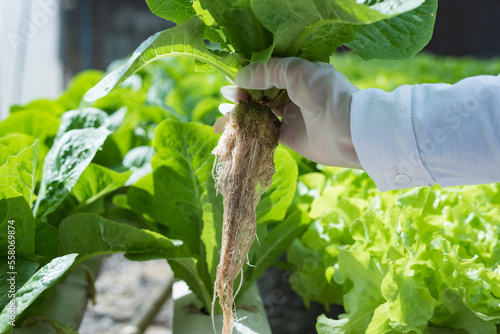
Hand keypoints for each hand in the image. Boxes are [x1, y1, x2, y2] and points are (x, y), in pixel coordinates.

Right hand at [220, 57, 361, 168]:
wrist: (347, 131)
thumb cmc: (325, 94)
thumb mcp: (296, 71)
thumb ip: (267, 71)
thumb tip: (239, 77)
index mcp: (299, 73)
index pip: (269, 71)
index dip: (250, 74)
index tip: (234, 78)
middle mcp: (294, 93)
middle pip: (262, 91)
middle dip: (243, 93)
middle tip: (227, 96)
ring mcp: (291, 115)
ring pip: (261, 111)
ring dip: (244, 111)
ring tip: (225, 112)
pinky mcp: (289, 136)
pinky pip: (265, 130)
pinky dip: (251, 128)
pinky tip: (236, 126)